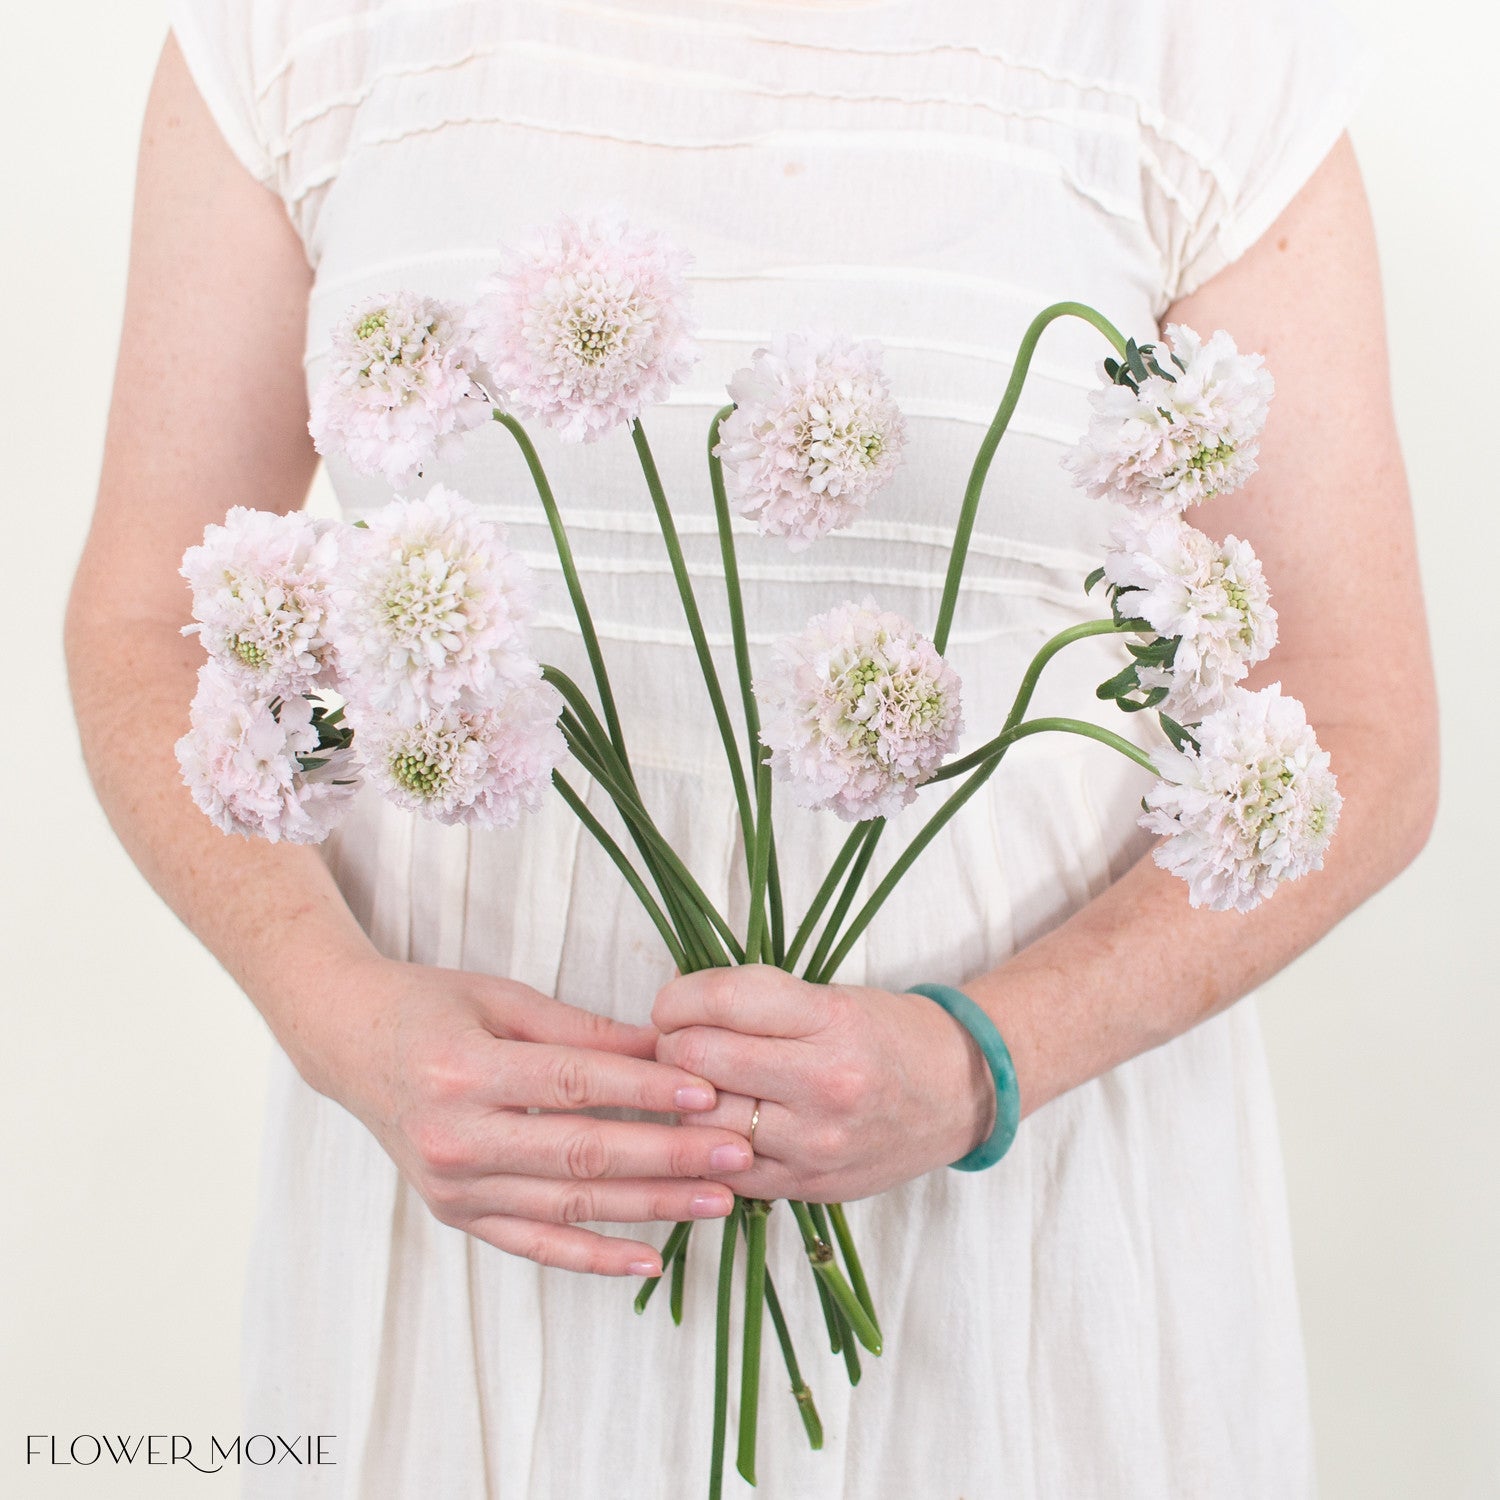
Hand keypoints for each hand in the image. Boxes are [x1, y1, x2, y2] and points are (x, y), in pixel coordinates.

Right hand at [293, 954, 754, 1275]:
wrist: (349, 1044)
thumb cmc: (430, 1008)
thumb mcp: (501, 999)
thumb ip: (582, 1029)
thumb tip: (666, 1044)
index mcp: (464, 1071)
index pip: (574, 1085)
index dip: (645, 1091)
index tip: (709, 1091)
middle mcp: (455, 1138)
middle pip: (581, 1152)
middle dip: (668, 1155)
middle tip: (736, 1151)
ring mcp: (454, 1188)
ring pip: (570, 1205)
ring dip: (651, 1207)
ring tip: (718, 1199)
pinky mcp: (457, 1215)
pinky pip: (536, 1245)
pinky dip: (594, 1259)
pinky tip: (650, 1260)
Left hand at [652, 966, 993, 1202]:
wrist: (958, 1094)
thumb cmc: (887, 1033)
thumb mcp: (830, 996)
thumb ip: (753, 999)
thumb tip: (670, 1000)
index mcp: (830, 1019)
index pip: (719, 1001)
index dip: (676, 999)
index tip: (673, 1002)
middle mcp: (824, 1084)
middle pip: (699, 1060)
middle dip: (672, 1045)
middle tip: (680, 1041)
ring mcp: (816, 1144)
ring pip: (700, 1121)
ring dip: (685, 1100)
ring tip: (702, 1083)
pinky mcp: (808, 1187)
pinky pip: (724, 1169)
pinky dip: (709, 1145)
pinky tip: (720, 1123)